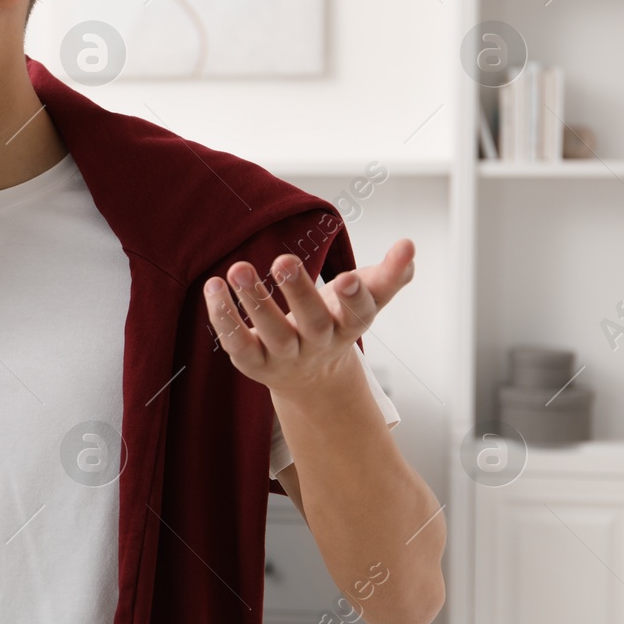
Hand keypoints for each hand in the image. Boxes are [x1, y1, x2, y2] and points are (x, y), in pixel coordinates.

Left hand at [203, 238, 415, 394]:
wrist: (310, 378)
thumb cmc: (335, 322)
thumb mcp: (364, 301)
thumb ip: (388, 276)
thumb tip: (409, 246)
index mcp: (348, 327)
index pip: (358, 315)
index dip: (356, 297)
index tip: (348, 277)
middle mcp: (318, 344)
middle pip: (312, 322)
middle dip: (298, 293)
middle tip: (283, 261)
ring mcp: (284, 356)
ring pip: (271, 333)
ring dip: (254, 301)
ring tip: (238, 268)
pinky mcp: (254, 362)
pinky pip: (236, 342)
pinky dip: (224, 316)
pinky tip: (214, 286)